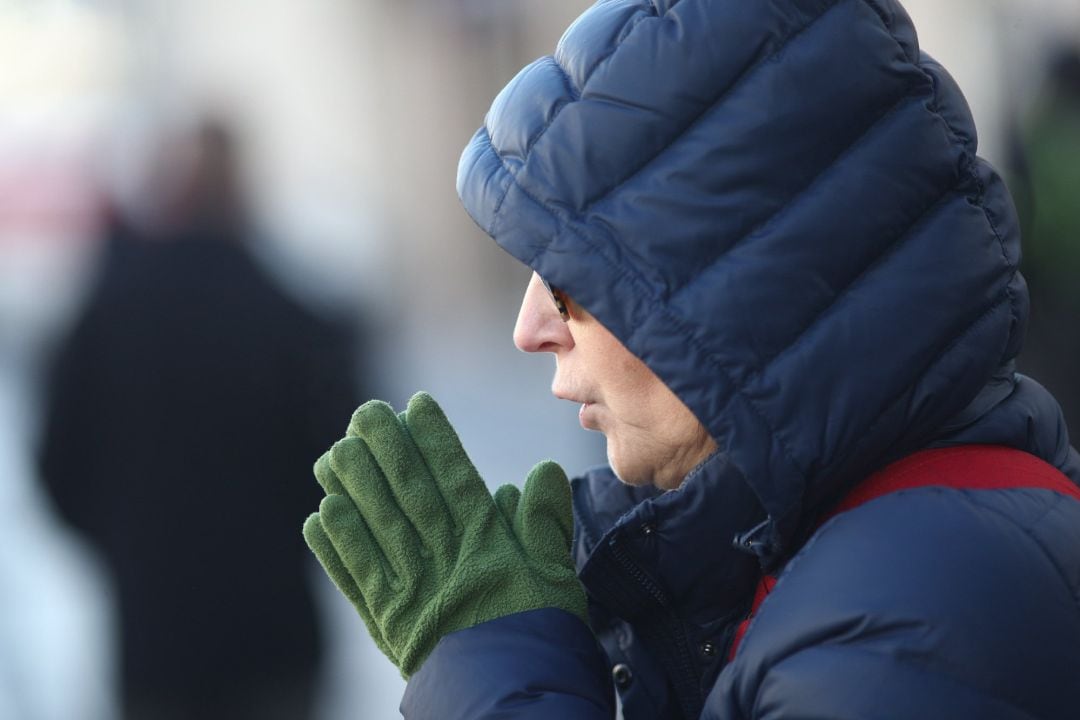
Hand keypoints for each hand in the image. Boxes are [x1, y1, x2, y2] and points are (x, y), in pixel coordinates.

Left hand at [302, 392, 587, 676]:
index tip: (417, 404)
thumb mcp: (557, 576)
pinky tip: (320, 516)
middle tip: (364, 413)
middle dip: (385, 450)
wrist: (513, 701)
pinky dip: (336, 548)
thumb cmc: (540, 635)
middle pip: (408, 494)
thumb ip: (546, 522)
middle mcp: (443, 560)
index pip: (456, 479)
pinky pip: (356, 579)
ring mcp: (411, 591)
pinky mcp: (389, 622)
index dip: (435, 439)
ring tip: (332, 453)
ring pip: (376, 528)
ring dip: (352, 488)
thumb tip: (544, 472)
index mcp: (486, 545)